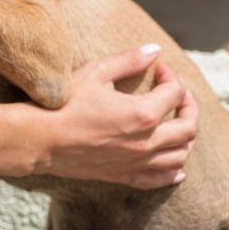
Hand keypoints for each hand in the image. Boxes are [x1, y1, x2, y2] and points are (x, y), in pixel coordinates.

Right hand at [36, 45, 198, 188]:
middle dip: (188, 106)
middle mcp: (147, 142)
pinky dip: (174, 172)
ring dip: (185, 138)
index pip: (174, 93)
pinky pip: (161, 179)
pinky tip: (176, 166)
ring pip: (180, 156)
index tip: (158, 69)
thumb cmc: (64, 104)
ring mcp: (137, 162)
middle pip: (188, 127)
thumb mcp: (96, 72)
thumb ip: (129, 60)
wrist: (40, 139)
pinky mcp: (124, 176)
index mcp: (143, 114)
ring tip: (176, 124)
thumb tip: (154, 50)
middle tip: (177, 94)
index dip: (170, 77)